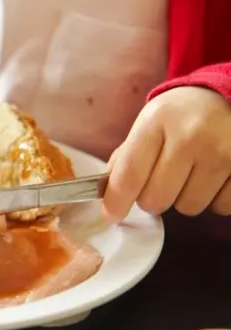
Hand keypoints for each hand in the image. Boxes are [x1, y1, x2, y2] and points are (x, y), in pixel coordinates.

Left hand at [102, 86, 230, 219]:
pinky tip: (215, 175)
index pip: (128, 175)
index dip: (116, 202)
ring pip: (189, 207)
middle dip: (154, 197)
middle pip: (156, 199)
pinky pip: (221, 207)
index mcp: (157, 121)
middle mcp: (190, 137)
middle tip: (162, 179)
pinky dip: (215, 198)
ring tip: (193, 172)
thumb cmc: (184, 114)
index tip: (110, 216)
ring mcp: (223, 153)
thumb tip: (109, 194)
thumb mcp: (150, 122)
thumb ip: (128, 156)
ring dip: (185, 197)